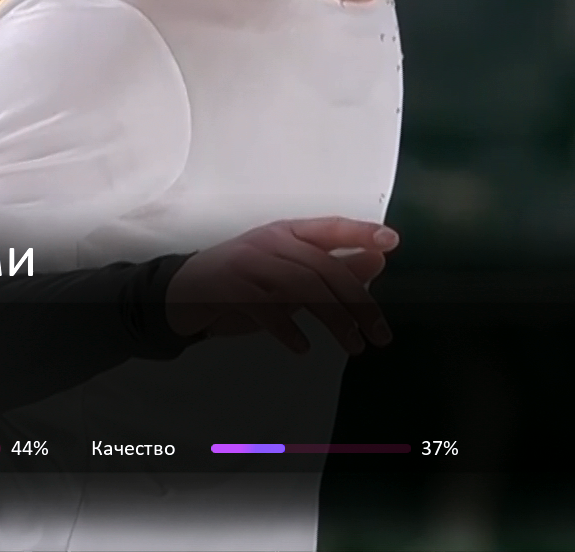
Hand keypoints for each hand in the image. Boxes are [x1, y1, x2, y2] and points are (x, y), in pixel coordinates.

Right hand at [165, 217, 396, 355]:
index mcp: (289, 232)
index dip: (360, 232)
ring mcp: (249, 262)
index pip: (331, 227)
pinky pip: (265, 307)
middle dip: (357, 302)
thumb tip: (378, 259)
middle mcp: (271, 241)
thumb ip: (332, 266)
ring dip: (333, 319)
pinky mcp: (229, 287)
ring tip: (353, 345)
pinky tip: (303, 347)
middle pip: (323, 267)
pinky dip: (287, 329)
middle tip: (379, 334)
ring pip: (301, 286)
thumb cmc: (245, 282)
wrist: (183, 292)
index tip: (391, 241)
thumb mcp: (291, 272)